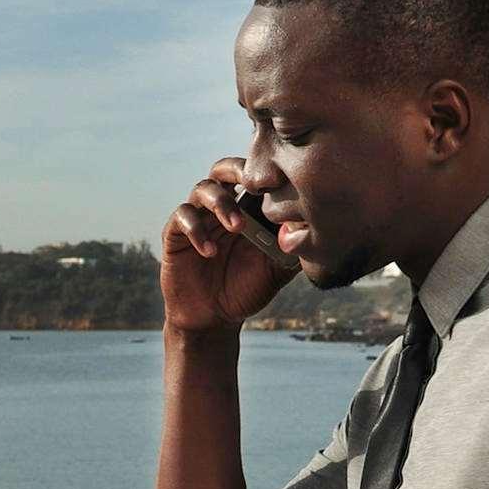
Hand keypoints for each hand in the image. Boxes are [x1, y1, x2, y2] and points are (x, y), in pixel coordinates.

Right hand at [160, 156, 291, 335]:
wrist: (213, 318)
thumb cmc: (247, 289)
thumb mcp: (276, 269)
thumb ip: (292, 248)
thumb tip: (313, 226)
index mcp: (247, 209)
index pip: (254, 177)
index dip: (265, 172)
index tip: (283, 182)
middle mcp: (221, 207)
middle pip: (224, 169)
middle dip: (237, 170)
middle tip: (252, 183)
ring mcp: (198, 218)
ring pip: (203, 189)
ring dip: (221, 203)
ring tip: (237, 228)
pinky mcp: (175, 234)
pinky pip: (182, 217)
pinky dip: (197, 230)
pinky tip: (210, 251)